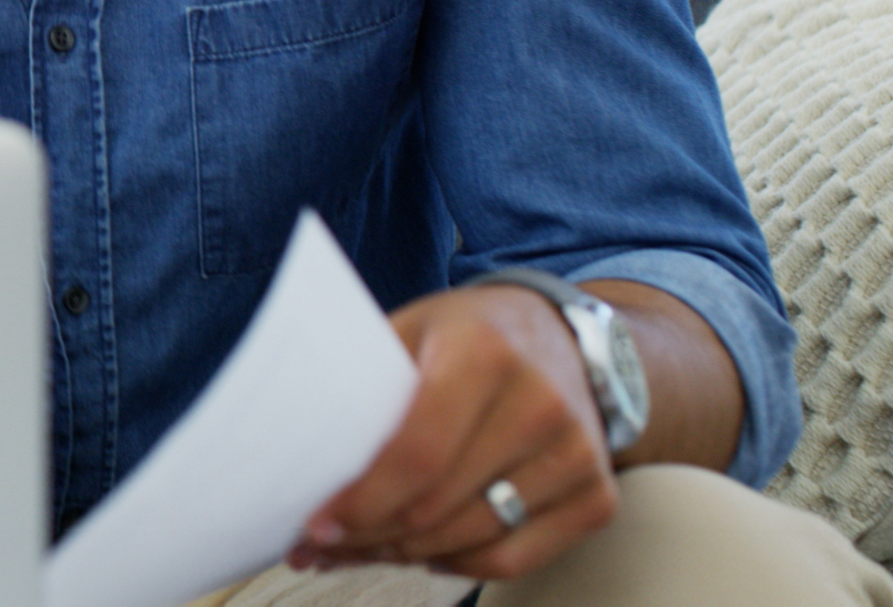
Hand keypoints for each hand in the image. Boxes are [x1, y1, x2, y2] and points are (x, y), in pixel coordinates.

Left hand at [292, 284, 614, 581]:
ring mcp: (577, 454)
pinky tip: (421, 553)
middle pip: (437, 505)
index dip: (361, 501)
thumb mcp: (411, 329)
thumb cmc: (470, 335)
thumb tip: (295, 455)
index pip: (416, 453)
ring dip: (404, 555)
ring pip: (472, 538)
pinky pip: (513, 558)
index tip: (315, 526)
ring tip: (359, 549)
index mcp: (485, 353)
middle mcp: (541, 403)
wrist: (565, 337)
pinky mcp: (597, 495)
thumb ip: (363, 385)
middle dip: (368, 535)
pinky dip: (458, 564)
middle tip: (321, 545)